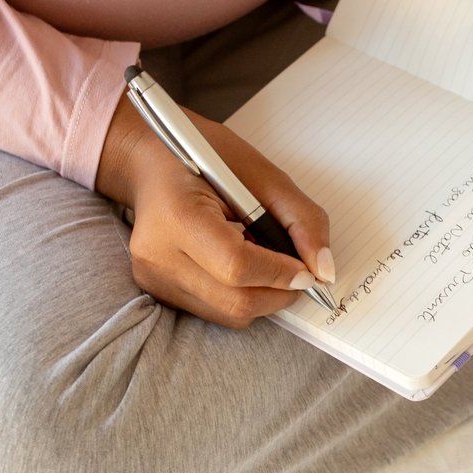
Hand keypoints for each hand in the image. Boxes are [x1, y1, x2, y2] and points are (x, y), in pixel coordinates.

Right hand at [95, 95, 335, 329]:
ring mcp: (153, 278)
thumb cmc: (205, 158)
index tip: (307, 270)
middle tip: (296, 271)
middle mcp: (158, 255)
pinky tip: (237, 265)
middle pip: (235, 301)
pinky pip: (214, 311)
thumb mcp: (262, 174)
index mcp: (178, 216)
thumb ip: (302, 221)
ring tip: (261, 259)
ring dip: (261, 296)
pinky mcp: (156, 291)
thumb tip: (323, 271)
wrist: (149, 162)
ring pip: (228, 314)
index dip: (281, 273)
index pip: (237, 266)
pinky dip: (240, 296)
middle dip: (278, 293)